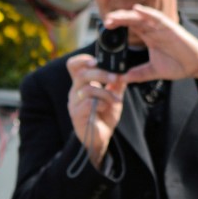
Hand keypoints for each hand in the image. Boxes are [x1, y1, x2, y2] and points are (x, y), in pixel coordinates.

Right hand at [66, 52, 126, 166]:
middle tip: (115, 78)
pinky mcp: (76, 115)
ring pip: (87, 89)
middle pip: (81, 74)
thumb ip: (117, 84)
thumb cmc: (105, 117)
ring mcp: (74, 103)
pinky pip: (88, 103)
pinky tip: (105, 108)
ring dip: (105, 93)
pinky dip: (100, 103)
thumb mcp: (114, 97)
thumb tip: (123, 71)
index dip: (82, 60)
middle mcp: (75, 91)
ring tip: (115, 100)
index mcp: (82, 84)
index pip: (74, 66)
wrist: (100, 138)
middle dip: (101, 74)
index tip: (96, 61)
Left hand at [103, 6, 197, 92]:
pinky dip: (147, 12)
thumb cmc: (178, 65)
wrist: (196, 66)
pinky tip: (137, 10)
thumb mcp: (153, 71)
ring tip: (114, 16)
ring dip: (128, 15)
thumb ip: (138, 74)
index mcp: (148, 36)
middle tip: (105, 22)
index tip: (104, 29)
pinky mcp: (171, 27)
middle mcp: (153, 29)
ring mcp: (161, 27)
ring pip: (141, 17)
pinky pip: (157, 17)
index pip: (130, 27)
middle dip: (118, 19)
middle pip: (132, 20)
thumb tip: (123, 79)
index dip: (117, 26)